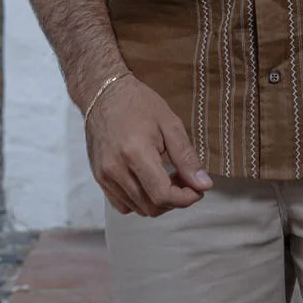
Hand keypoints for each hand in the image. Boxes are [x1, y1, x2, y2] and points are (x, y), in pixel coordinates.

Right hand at [84, 74, 212, 216]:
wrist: (104, 94)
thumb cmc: (139, 104)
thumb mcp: (170, 124)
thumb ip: (187, 157)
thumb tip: (204, 185)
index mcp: (135, 153)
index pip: (162, 195)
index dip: (185, 198)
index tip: (198, 189)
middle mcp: (116, 169)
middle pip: (151, 207)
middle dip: (175, 200)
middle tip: (185, 179)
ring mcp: (104, 176)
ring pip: (138, 209)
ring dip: (159, 201)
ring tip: (167, 177)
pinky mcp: (99, 179)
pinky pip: (123, 205)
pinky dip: (140, 201)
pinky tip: (149, 182)